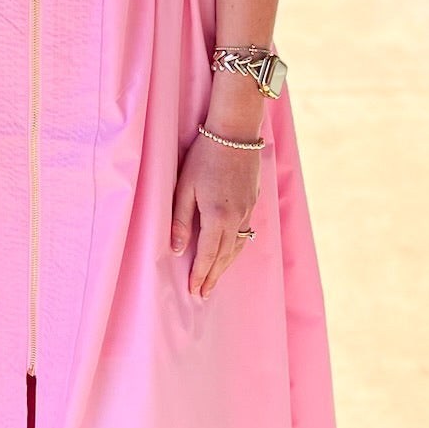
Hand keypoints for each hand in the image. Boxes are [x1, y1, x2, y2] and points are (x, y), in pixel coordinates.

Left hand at [170, 130, 259, 298]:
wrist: (235, 133)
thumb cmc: (204, 156)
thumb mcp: (184, 187)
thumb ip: (180, 220)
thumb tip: (175, 249)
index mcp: (217, 216)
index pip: (207, 254)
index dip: (200, 274)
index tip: (194, 291)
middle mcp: (236, 218)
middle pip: (224, 256)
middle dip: (213, 276)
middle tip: (203, 294)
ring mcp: (248, 210)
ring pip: (238, 247)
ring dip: (226, 266)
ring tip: (216, 279)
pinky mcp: (253, 202)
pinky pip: (246, 233)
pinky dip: (237, 249)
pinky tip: (231, 252)